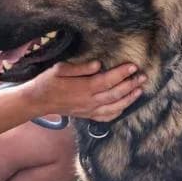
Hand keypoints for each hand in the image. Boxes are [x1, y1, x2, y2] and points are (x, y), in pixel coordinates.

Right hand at [27, 60, 145, 121]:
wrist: (38, 101)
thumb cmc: (48, 82)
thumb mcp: (60, 69)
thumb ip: (80, 68)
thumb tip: (98, 64)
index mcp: (83, 88)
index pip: (108, 80)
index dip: (122, 73)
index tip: (133, 66)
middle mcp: (89, 101)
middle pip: (115, 93)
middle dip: (131, 84)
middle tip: (143, 76)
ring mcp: (89, 110)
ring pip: (115, 106)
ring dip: (129, 98)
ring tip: (140, 90)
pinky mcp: (88, 116)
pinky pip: (107, 116)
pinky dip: (119, 111)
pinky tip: (125, 105)